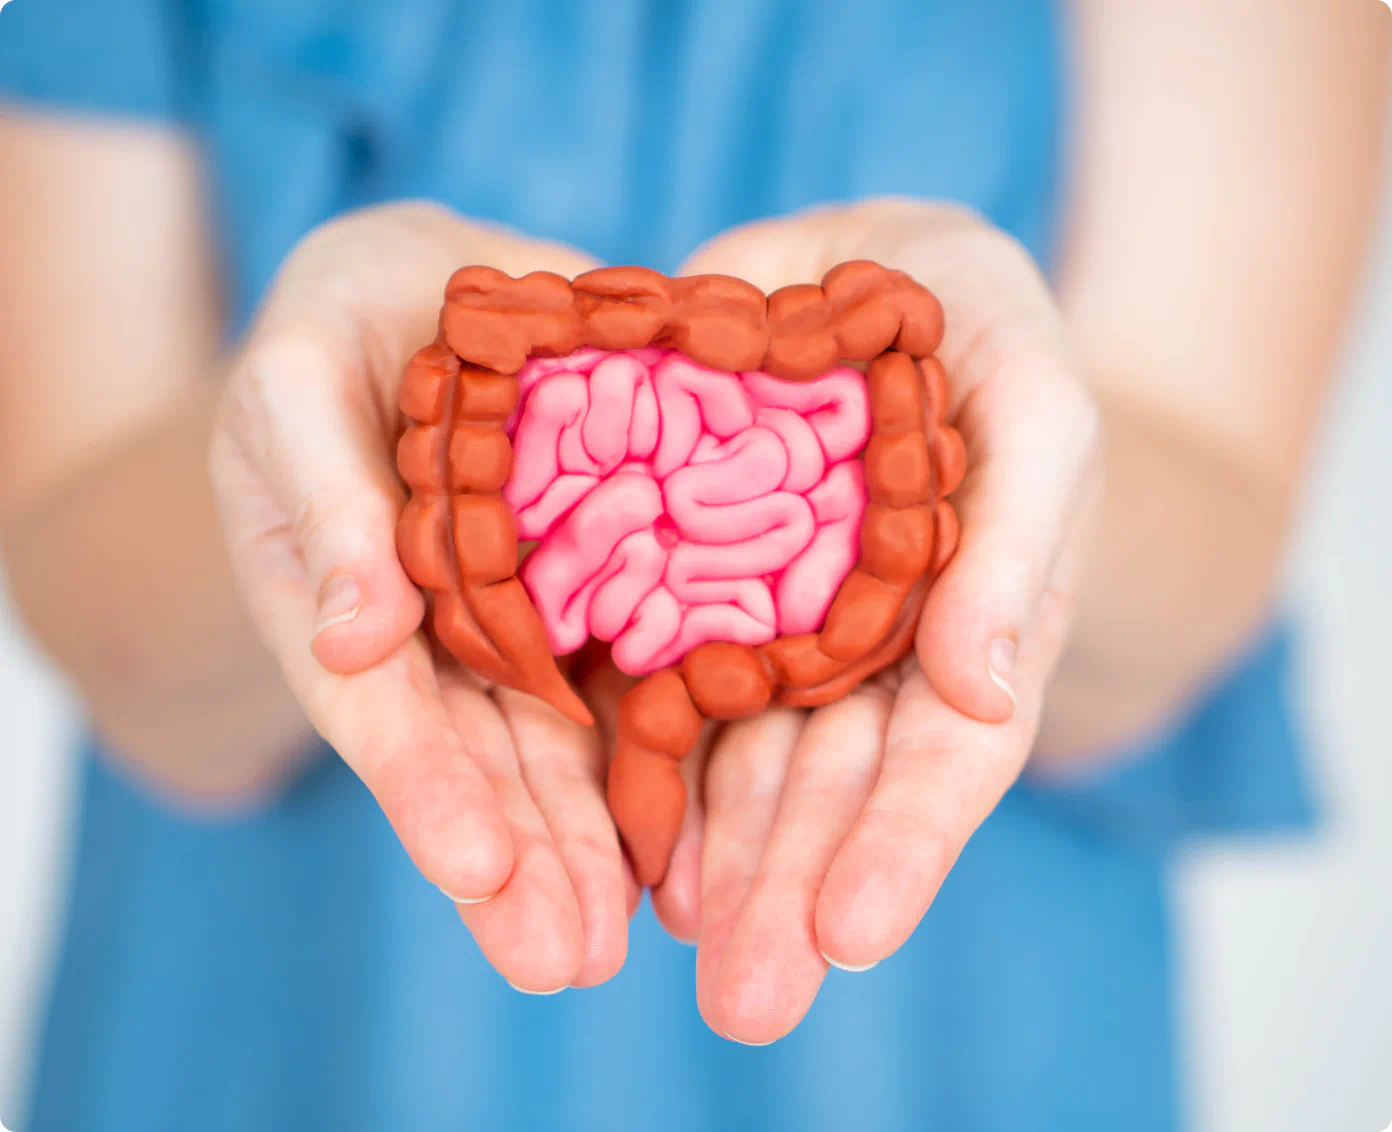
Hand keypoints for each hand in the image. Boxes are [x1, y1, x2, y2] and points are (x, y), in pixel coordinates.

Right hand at [210, 202, 635, 991]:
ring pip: (565, 740)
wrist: (436, 295)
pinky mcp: (614, 581)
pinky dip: (665, 741)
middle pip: (482, 756)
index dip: (424, 786)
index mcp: (352, 600)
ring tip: (621, 938)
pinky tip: (696, 824)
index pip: (385, 708)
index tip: (476, 867)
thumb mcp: (298, 379)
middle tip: (563, 960)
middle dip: (521, 858)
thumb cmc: (338, 326)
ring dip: (592, 839)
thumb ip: (321, 499)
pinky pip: (645, 662)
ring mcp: (533, 619)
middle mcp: (446, 635)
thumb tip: (354, 640)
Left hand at [649, 199, 1102, 1041]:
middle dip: (794, 888)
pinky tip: (622, 837)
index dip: (909, 845)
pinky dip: (644, 755)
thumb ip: (1021, 537)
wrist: (866, 259)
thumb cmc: (979, 322)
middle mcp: (871, 650)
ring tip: (676, 947)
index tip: (852, 932)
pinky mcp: (687, 582)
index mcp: (971, 622)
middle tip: (749, 998)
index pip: (949, 757)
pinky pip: (659, 678)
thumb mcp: (1033, 399)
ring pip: (743, 756)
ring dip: (716, 858)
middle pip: (834, 783)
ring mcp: (775, 625)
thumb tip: (989, 686)